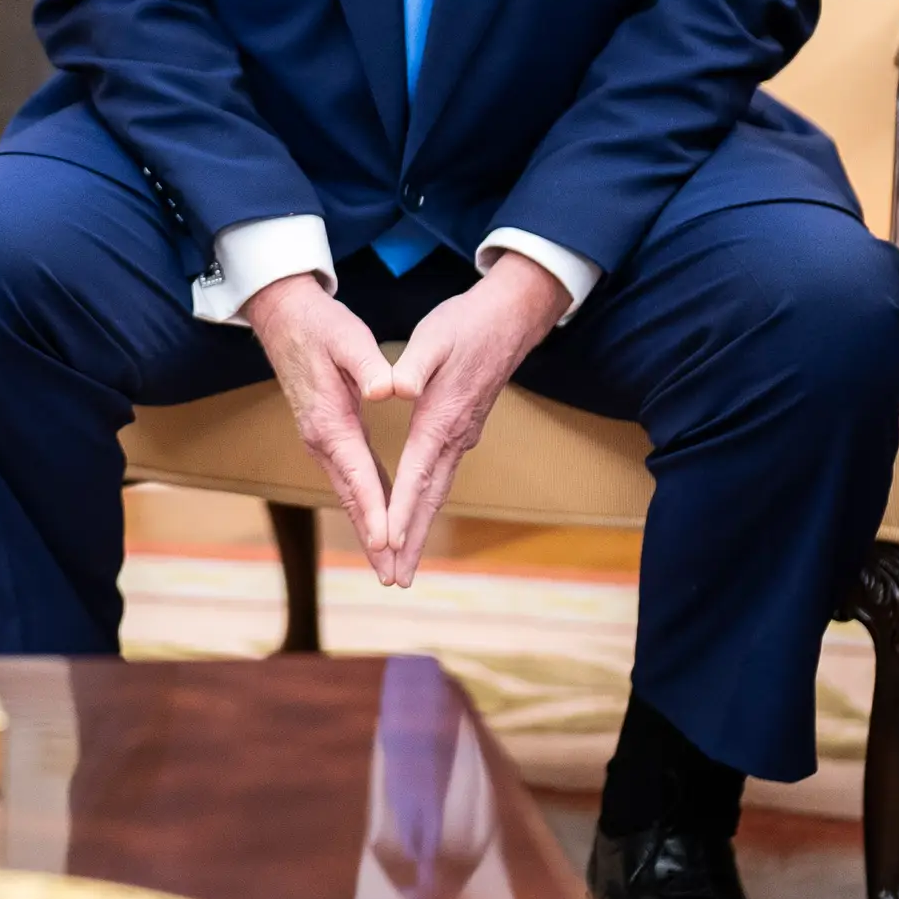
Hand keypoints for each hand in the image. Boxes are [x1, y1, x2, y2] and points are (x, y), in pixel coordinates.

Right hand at [244, 274, 395, 572]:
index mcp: (330, 420)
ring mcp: (322, 441)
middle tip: (392, 576)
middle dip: (373, 538)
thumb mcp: (348, 337)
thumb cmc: (320, 325)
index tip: (388, 541)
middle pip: (353, 497)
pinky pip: (352, 478)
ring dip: (370, 528)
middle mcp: (322, 439)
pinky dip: (367, 504)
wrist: (283, 317)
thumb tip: (388, 390)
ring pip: (350, 493)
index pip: (357, 473)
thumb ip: (368, 365)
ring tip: (389, 564)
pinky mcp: (327, 436)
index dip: (375, 509)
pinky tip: (382, 520)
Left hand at [373, 259, 567, 584]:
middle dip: (412, 540)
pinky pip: (441, 478)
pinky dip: (427, 505)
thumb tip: (395, 388)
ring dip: (420, 530)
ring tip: (404, 563)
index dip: (402, 511)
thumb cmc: (466, 324)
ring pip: (437, 492)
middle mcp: (455, 437)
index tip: (387, 543)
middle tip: (398, 579)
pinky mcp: (463, 431)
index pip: (417, 474)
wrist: (510, 318)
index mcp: (441, 417)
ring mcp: (462, 437)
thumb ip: (412, 364)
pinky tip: (418, 518)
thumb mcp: (433, 336)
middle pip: (430, 499)